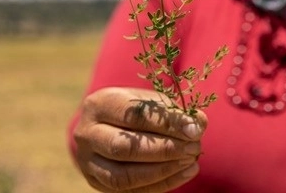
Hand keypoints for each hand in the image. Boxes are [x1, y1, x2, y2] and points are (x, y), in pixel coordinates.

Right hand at [73, 87, 205, 191]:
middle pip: (125, 147)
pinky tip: (185, 173)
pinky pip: (129, 191)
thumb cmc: (136, 110)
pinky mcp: (97, 183)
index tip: (194, 129)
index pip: (134, 116)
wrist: (108, 125)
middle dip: (165, 150)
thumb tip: (199, 123)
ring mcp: (88, 162)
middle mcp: (87, 134)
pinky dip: (161, 184)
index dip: (167, 124)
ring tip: (191, 162)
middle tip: (195, 147)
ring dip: (163, 171)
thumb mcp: (152, 101)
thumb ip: (174, 112)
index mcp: (99, 104)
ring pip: (123, 176)